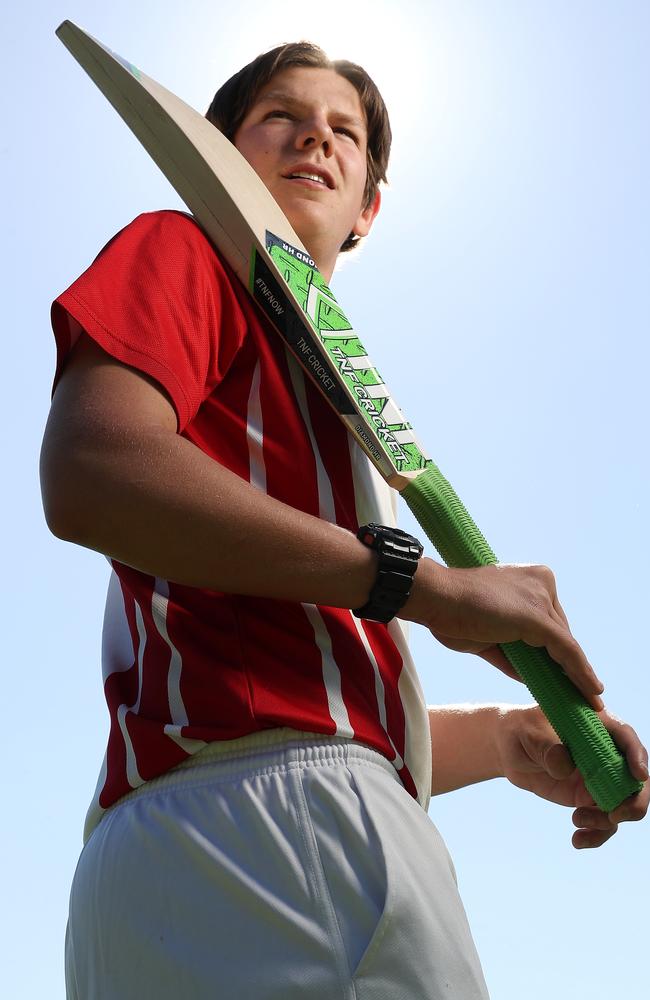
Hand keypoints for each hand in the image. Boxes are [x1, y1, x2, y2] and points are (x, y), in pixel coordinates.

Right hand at [404, 559, 604, 710]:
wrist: (434, 598)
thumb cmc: (452, 613)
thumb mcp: (489, 634)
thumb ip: (513, 652)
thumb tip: (530, 674)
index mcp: (530, 579)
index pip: (550, 622)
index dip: (560, 651)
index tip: (568, 675)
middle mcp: (542, 583)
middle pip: (561, 633)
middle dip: (569, 665)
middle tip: (584, 695)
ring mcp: (540, 599)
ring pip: (567, 644)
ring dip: (580, 675)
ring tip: (592, 701)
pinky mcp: (538, 617)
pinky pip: (566, 650)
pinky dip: (580, 674)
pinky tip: (591, 693)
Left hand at [495, 704, 648, 847]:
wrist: (509, 749)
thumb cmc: (522, 730)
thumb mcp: (530, 734)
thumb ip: (548, 748)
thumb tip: (564, 765)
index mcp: (597, 726)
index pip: (625, 737)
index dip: (637, 755)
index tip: (638, 775)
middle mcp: (605, 753)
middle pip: (636, 777)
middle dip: (635, 801)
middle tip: (614, 816)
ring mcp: (599, 777)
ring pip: (623, 804)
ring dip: (608, 821)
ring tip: (578, 821)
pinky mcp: (589, 797)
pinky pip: (604, 820)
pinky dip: (596, 834)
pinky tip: (577, 840)